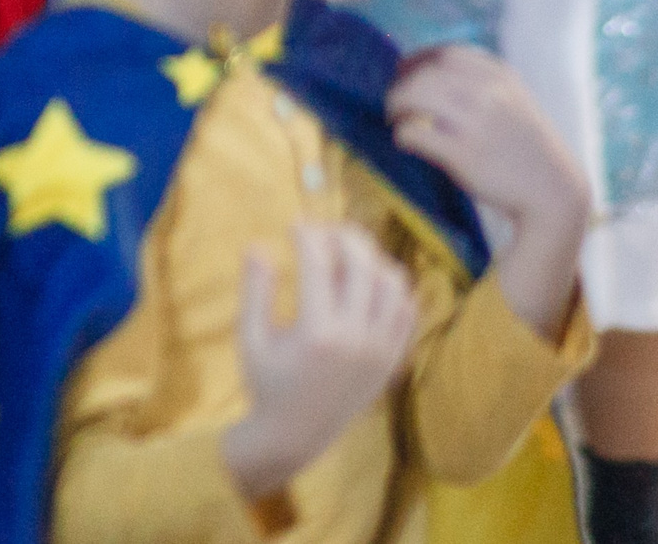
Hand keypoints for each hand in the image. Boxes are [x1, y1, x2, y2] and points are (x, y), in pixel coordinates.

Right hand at [221, 221, 418, 500]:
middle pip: (363, 265)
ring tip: (348, 250)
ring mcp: (382, 349)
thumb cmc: (267, 383)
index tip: (295, 223)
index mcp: (318, 333)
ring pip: (392, 283)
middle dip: (344, 236)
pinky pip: (407, 310)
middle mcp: (357, 338)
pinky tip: (369, 278)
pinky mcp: (393, 358)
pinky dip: (393, 286)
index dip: (307, 234)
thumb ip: (255, 290)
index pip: (319, 263)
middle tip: (325, 229)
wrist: (297, 434)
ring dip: (372, 258)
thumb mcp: (250, 338)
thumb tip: (257, 244)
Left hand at [387, 47, 589, 339]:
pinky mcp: (464, 154)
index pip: (446, 54)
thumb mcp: (514, 102)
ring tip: (397, 121)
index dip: (418, 61)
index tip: (405, 73)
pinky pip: (414, 132)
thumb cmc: (527, 148)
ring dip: (396, 107)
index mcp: (501, 76)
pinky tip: (407, 143)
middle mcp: (489, 92)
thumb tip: (427, 74)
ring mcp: (477, 122)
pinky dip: (403, 135)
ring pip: (413, 95)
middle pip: (424, 73)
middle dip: (401, 87)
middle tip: (395, 105)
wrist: (554, 191)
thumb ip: (481, 84)